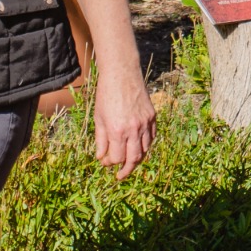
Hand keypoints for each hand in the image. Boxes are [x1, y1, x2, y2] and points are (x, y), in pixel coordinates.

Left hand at [92, 64, 155, 178]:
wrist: (122, 75)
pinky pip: (152, 137)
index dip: (110, 163)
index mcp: (117, 131)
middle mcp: (133, 129)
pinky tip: (139, 147)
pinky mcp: (152, 117)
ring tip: (130, 162)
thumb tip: (101, 158)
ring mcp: (145, 123)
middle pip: (133, 159)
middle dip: (126, 170)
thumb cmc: (106, 95)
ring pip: (145, 150)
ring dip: (137, 158)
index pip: (117, 158)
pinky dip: (146, 145)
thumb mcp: (98, 118)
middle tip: (120, 175)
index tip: (105, 162)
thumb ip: (100, 140)